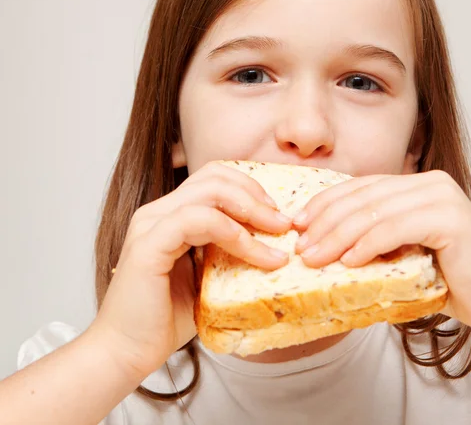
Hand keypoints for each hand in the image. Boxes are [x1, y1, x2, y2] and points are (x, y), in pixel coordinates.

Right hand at [89, 161, 291, 377]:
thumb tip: (272, 242)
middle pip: (215, 176)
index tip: (276, 212)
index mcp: (169, 215)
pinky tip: (255, 252)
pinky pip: (200, 220)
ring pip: (211, 192)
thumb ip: (227, 251)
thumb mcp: (207, 275)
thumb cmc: (165, 319)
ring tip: (279, 234)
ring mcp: (151, 224)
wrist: (127, 354)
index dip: (249, 187)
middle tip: (283, 221)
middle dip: (256, 195)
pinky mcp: (149, 244)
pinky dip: (235, 234)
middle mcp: (157, 212)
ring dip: (252, 212)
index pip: (213, 178)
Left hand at [293, 170, 470, 333]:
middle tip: (300, 246)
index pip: (360, 188)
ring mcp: (440, 196)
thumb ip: (374, 241)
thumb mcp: (403, 253)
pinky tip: (347, 261)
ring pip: (374, 211)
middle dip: (325, 221)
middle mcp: (428, 183)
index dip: (325, 203)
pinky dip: (367, 244)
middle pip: (362, 197)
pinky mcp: (449, 217)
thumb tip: (322, 247)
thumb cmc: (452, 282)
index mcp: (416, 185)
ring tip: (313, 257)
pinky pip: (395, 228)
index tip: (298, 224)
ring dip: (337, 235)